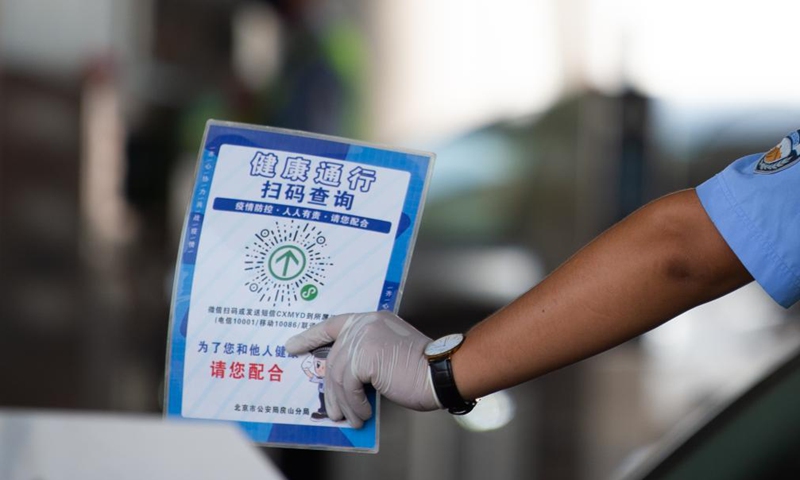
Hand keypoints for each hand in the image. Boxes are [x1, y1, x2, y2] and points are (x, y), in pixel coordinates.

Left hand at [285, 311, 440, 427]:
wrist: (441, 372)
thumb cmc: (421, 369)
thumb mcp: (387, 356)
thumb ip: (365, 358)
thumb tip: (341, 381)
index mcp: (371, 319)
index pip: (332, 324)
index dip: (310, 336)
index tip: (293, 345)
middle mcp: (365, 323)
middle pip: (334, 358)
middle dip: (329, 388)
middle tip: (330, 409)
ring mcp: (363, 337)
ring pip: (337, 374)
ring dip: (342, 402)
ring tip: (348, 419)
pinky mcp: (364, 355)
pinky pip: (347, 385)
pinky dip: (353, 404)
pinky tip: (362, 414)